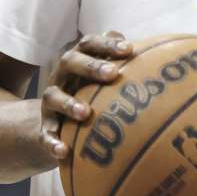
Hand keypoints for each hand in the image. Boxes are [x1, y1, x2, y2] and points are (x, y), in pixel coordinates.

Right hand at [39, 31, 133, 159]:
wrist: (56, 117)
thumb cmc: (91, 89)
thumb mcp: (103, 73)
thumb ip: (121, 61)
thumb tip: (152, 49)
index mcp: (78, 58)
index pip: (90, 44)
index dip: (107, 45)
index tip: (129, 49)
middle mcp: (62, 75)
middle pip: (70, 62)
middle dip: (90, 66)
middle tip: (112, 74)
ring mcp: (50, 100)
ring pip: (53, 97)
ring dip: (69, 103)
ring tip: (85, 113)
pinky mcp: (44, 125)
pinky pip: (44, 134)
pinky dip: (51, 141)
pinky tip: (63, 151)